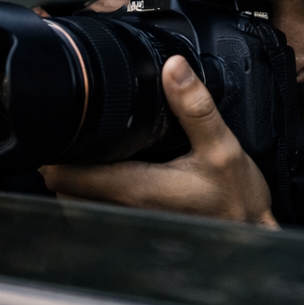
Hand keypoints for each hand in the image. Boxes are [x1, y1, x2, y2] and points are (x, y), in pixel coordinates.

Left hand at [39, 54, 278, 227]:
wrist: (249, 236)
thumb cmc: (236, 200)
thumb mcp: (222, 147)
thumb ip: (195, 107)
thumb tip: (173, 68)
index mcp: (134, 189)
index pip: (63, 175)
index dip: (54, 149)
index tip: (62, 127)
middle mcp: (122, 211)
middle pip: (61, 187)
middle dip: (64, 159)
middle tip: (78, 131)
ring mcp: (125, 224)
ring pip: (75, 201)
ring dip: (76, 177)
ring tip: (92, 151)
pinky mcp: (134, 230)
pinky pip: (95, 211)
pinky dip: (92, 193)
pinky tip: (112, 174)